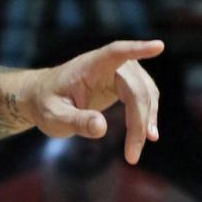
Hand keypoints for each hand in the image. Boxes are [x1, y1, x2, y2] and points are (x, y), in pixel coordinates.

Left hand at [22, 39, 163, 162]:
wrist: (43, 97)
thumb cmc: (46, 104)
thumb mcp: (54, 117)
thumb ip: (76, 121)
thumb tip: (101, 128)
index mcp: (91, 65)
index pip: (117, 52)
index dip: (138, 49)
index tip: (158, 47)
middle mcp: (110, 64)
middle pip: (136, 87)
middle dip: (139, 120)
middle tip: (132, 155)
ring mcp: (121, 72)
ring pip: (145, 94)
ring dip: (145, 122)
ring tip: (135, 152)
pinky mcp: (124, 84)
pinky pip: (143, 98)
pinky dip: (146, 117)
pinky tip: (147, 136)